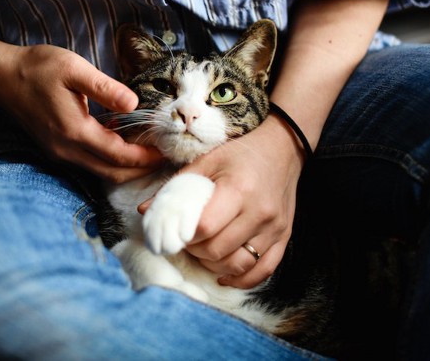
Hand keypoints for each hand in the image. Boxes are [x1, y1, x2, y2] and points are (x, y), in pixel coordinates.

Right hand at [0, 44, 162, 182]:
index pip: (119, 156)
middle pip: (112, 172)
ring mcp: (60, 152)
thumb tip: (133, 104)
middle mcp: (67, 149)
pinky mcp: (57, 149)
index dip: (145, 157)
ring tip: (149, 152)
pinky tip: (123, 144)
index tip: (166, 151)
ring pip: (101, 171)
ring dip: (126, 166)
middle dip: (140, 169)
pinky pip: (89, 163)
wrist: (3, 77)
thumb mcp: (74, 69)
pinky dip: (110, 160)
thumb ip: (105, 89)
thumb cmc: (38, 68)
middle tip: (164, 158)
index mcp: (75, 131)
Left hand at [160, 115, 303, 287]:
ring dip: (214, 265)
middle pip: (218, 250)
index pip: (205, 228)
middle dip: (196, 251)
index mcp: (238, 190)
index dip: (185, 236)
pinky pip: (264, 271)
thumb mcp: (206, 162)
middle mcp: (259, 212)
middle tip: (188, 240)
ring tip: (204, 252)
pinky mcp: (284, 237)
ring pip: (239, 265)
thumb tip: (144, 212)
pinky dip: (241, 279)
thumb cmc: (240, 155)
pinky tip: (224, 275)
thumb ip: (176, 188)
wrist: (282, 150)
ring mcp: (274, 228)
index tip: (176, 231)